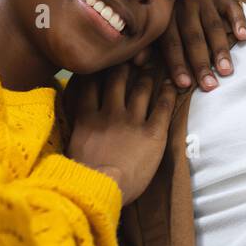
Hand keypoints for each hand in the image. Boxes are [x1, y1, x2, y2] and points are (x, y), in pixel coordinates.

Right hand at [64, 62, 175, 204]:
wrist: (100, 189)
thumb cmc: (83, 178)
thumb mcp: (72, 149)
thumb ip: (77, 130)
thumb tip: (77, 124)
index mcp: (87, 117)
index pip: (91, 83)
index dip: (98, 69)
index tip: (104, 60)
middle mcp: (110, 113)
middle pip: (117, 79)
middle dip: (125, 64)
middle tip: (133, 56)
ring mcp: (132, 121)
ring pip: (141, 89)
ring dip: (148, 76)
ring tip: (153, 68)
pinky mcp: (152, 133)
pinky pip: (163, 107)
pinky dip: (169, 94)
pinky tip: (173, 85)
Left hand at [142, 0, 245, 91]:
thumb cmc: (164, 10)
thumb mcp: (153, 25)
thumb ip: (148, 44)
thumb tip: (139, 63)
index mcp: (166, 16)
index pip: (172, 43)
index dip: (178, 64)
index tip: (185, 84)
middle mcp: (184, 6)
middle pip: (194, 38)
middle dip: (202, 63)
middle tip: (210, 85)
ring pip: (213, 26)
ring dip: (221, 49)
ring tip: (227, 70)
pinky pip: (232, 7)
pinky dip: (239, 21)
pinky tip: (243, 37)